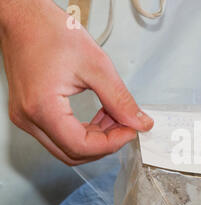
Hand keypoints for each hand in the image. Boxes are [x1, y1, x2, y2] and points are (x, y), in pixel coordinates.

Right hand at [0, 0, 152, 165]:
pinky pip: (60, 135)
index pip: (80, 146)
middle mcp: (28, 118)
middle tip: (126, 126)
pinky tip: (101, 116)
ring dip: (96, 139)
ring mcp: (26, 117)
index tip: (131, 130)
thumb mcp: (96, 66)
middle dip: (105, 144)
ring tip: (115, 117)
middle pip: (73, 153)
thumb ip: (119, 99)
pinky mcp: (30, 113)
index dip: (111, 144)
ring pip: (67, 147)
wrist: (24, 17)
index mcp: (42, 108)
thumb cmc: (50, 32)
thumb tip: (139, 122)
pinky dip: (84, 131)